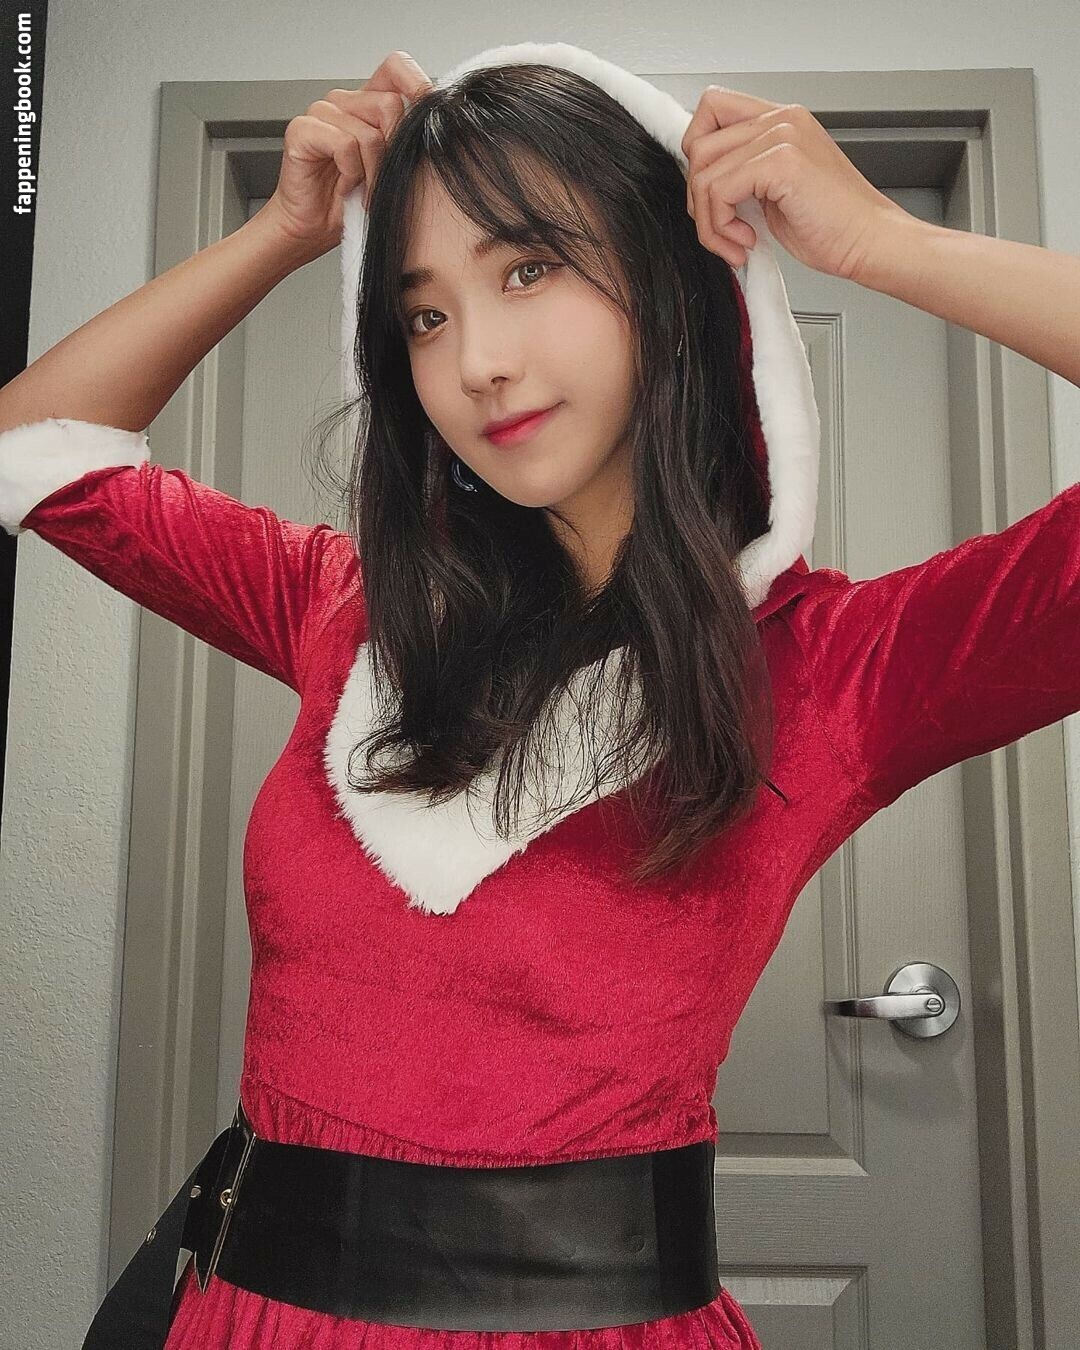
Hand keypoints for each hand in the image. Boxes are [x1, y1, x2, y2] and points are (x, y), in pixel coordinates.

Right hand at [263, 51, 434, 260]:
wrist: (313, 228)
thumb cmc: (352, 203)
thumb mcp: (392, 170)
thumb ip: (407, 142)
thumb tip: (438, 125)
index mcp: (368, 104)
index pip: (396, 68)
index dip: (416, 84)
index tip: (431, 112)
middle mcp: (345, 102)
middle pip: (390, 105)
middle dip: (393, 151)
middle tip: (382, 180)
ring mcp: (322, 112)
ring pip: (369, 133)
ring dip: (372, 173)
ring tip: (362, 189)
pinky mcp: (302, 129)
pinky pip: (345, 145)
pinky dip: (351, 174)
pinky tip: (344, 186)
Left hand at [681, 86, 911, 281]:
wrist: (870, 241)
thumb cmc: (833, 226)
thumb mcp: (776, 193)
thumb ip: (744, 176)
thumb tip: (703, 186)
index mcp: (781, 122)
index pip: (712, 110)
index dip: (696, 154)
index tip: (709, 196)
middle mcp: (781, 119)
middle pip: (699, 142)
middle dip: (697, 198)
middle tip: (720, 229)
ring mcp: (782, 136)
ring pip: (704, 173)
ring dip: (710, 221)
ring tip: (736, 242)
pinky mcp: (781, 162)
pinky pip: (719, 191)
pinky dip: (721, 227)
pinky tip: (748, 241)